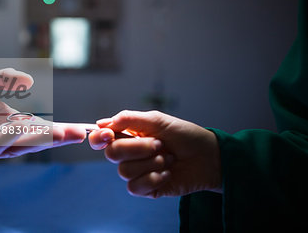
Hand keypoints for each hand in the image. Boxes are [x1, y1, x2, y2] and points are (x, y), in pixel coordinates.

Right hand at [89, 110, 220, 197]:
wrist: (208, 157)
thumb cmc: (184, 135)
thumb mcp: (157, 120)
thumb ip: (129, 119)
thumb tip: (102, 123)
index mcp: (128, 135)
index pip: (102, 138)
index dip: (99, 137)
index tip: (109, 135)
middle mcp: (129, 154)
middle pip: (112, 154)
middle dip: (137, 148)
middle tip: (159, 144)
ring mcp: (137, 172)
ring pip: (124, 171)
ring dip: (151, 163)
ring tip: (168, 158)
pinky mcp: (146, 188)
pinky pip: (135, 187)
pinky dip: (154, 178)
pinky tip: (167, 173)